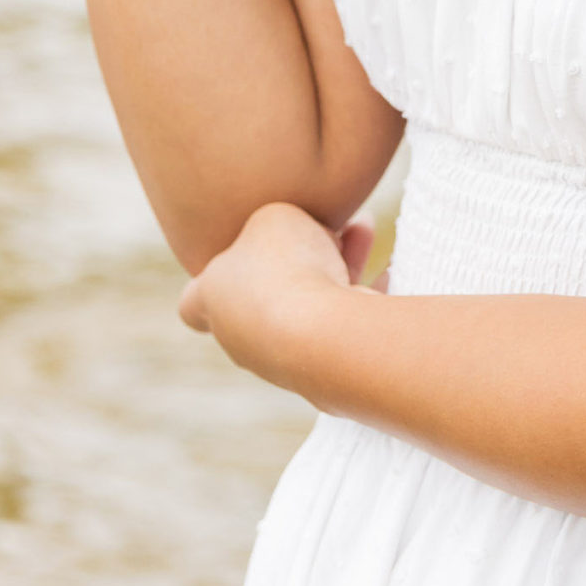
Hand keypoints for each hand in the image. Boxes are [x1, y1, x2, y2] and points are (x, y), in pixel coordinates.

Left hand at [179, 200, 357, 388]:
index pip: (194, 301)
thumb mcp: (273, 216)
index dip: (212, 280)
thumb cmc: (285, 270)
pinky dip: (363, 297)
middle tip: (330, 224)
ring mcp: (282, 359)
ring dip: (337, 266)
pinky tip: (391, 266)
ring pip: (310, 302)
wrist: (322, 335)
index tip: (238, 256)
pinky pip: (343, 323)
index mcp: (214, 301)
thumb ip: (276, 221)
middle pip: (267, 290)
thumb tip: (295, 234)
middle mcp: (242, 338)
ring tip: (367, 227)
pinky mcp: (324, 369)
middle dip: (297, 256)